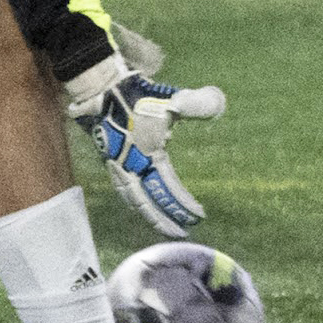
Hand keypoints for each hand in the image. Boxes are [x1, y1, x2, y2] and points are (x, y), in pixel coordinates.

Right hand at [63, 57, 224, 233]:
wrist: (102, 89)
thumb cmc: (140, 96)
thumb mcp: (173, 99)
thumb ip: (198, 103)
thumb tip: (221, 106)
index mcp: (147, 157)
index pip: (168, 191)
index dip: (182, 206)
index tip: (199, 217)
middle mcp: (130, 168)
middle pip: (147, 204)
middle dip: (164, 220)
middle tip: (182, 233)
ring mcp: (117, 167)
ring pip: (133, 200)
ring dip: (148, 215)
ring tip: (163, 226)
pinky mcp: (110, 162)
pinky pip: (124, 191)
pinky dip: (134, 203)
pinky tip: (141, 205)